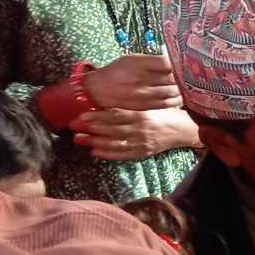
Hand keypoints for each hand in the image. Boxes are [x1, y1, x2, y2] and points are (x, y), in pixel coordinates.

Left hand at [73, 106, 198, 160]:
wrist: (183, 129)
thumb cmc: (163, 113)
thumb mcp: (149, 104)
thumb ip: (130, 104)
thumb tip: (106, 100)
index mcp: (142, 115)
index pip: (114, 116)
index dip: (96, 116)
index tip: (80, 115)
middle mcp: (141, 130)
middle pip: (111, 130)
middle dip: (90, 129)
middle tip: (72, 127)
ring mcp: (142, 143)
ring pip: (114, 143)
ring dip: (94, 142)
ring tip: (78, 139)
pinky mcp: (143, 152)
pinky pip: (123, 154)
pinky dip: (108, 154)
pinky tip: (95, 152)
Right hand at [84, 52, 181, 111]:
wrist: (98, 89)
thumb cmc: (118, 71)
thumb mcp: (132, 59)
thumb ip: (153, 61)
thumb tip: (175, 61)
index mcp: (139, 63)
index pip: (168, 63)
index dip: (180, 64)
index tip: (187, 63)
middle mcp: (141, 79)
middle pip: (173, 78)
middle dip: (185, 77)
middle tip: (194, 75)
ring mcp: (143, 94)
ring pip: (172, 92)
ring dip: (184, 90)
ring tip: (190, 87)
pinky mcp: (144, 107)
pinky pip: (167, 104)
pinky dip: (177, 100)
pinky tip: (181, 97)